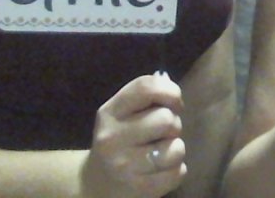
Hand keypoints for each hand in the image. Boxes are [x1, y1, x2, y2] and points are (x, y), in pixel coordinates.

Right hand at [81, 72, 185, 197]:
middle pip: (166, 119)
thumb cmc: (121, 140)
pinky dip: (177, 171)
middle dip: (174, 125)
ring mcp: (123, 165)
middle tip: (163, 134)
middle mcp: (112, 138)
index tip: (174, 104)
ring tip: (162, 152)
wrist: (96, 183)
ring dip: (176, 149)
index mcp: (110, 112)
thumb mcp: (123, 113)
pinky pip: (178, 173)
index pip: (146, 87)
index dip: (170, 91)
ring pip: (176, 148)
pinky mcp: (138, 188)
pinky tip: (162, 170)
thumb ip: (146, 97)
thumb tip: (173, 92)